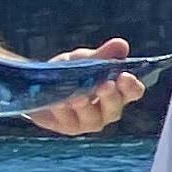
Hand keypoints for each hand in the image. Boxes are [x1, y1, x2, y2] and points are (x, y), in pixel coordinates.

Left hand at [27, 36, 144, 137]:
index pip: (132, 92)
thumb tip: (121, 44)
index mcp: (116, 92)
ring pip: (93, 119)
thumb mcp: (84, 59)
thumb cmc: (70, 72)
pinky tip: (58, 102)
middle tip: (105, 85)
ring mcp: (88, 121)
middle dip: (110, 97)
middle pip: (115, 109)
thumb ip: (102, 55)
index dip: (131, 86)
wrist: (40, 83)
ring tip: (78, 97)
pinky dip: (63, 110)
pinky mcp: (68, 127)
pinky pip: (68, 120)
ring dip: (86, 107)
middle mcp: (106, 111)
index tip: (125, 76)